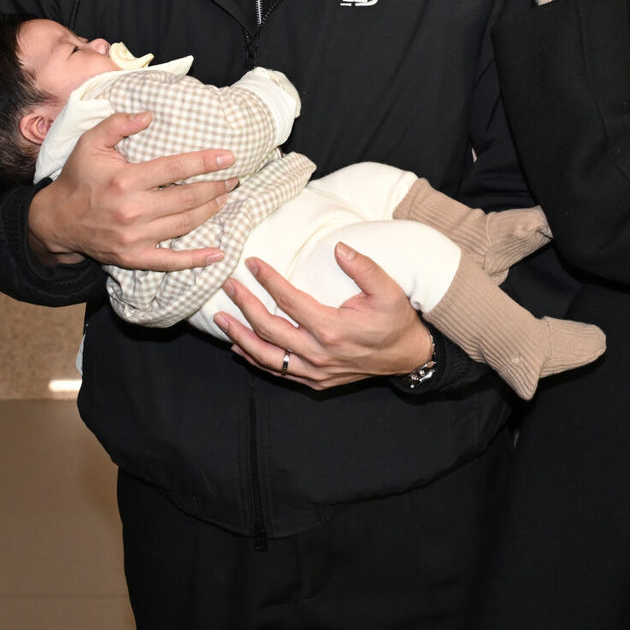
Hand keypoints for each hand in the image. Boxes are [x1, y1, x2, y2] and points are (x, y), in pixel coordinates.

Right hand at [28, 110, 237, 270]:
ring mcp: (133, 237)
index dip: (205, 162)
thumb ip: (117, 124)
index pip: (175, 168)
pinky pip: (169, 262)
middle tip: (233, 180)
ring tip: (225, 198)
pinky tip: (217, 254)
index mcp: (124, 180)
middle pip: (186, 198)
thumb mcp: (90, 144)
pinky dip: (196, 260)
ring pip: (184, 225)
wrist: (55, 221)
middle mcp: (131, 210)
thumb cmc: (78, 178)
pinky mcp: (132, 257)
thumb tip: (149, 115)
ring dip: (210, 212)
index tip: (228, 158)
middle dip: (215, 188)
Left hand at [213, 242, 432, 390]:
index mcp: (332, 328)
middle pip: (269, 329)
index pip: (289, 301)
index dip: (268, 280)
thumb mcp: (389, 290)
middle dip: (245, 305)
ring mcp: (315, 371)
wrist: (407, 357)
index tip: (252, 263)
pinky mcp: (316, 381)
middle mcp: (318, 353)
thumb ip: (364, 268)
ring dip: (241, 337)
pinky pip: (278, 372)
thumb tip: (339, 248)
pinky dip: (256, 360)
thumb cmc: (396, 321)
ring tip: (222, 319)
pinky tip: (240, 348)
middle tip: (229, 286)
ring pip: (267, 356)